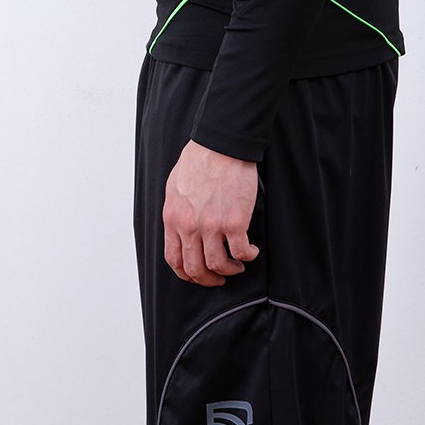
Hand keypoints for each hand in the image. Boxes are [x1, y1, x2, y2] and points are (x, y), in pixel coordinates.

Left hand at [163, 140, 260, 286]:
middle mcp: (190, 226)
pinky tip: (251, 251)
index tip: (197, 275)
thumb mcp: (174, 187)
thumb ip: (176, 212)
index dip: (186, 274)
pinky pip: (241, 251)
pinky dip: (247, 256)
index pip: (174, 258)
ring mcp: (212, 225)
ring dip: (230, 270)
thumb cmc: (200, 160)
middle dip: (208, 279)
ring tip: (237, 265)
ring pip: (218, 265)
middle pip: (195, 268)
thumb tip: (181, 229)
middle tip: (218, 278)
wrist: (221, 145)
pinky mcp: (234, 221)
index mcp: (173, 218)